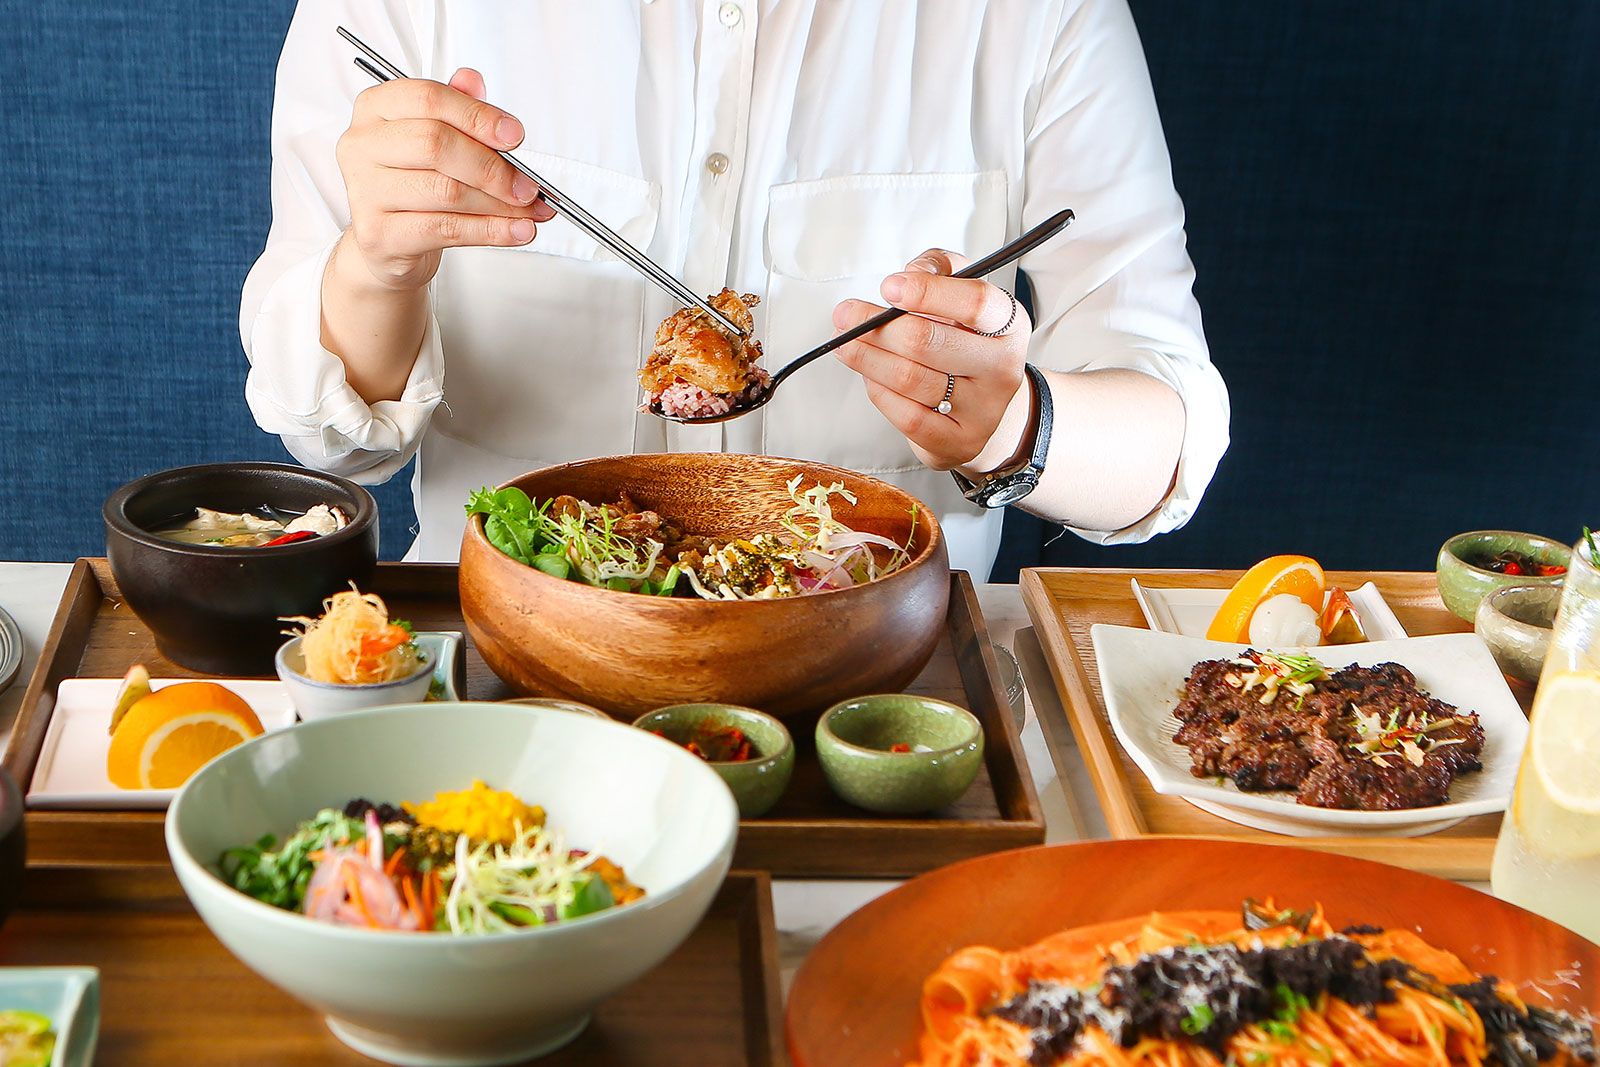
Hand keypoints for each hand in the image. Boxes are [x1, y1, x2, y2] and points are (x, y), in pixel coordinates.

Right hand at [335, 68, 555, 290]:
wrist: (386, 240)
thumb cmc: (411, 183)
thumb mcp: (433, 139)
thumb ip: (455, 108)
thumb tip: (474, 82)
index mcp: (375, 108)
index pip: (429, 98)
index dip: (477, 116)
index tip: (514, 136)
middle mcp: (362, 145)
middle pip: (436, 144)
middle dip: (493, 167)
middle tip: (527, 186)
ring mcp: (365, 190)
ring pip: (446, 191)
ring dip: (499, 204)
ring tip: (530, 213)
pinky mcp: (378, 233)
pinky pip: (445, 229)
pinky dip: (489, 231)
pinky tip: (516, 231)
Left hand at [832, 249, 1031, 470]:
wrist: (995, 415)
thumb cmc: (971, 347)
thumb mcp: (967, 300)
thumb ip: (943, 269)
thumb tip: (912, 271)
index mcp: (1009, 326)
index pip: (974, 302)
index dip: (928, 291)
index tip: (889, 287)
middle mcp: (1001, 368)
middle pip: (928, 342)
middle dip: (876, 326)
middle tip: (846, 315)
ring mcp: (981, 410)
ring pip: (909, 379)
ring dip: (866, 357)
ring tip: (844, 343)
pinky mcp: (956, 442)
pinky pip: (905, 414)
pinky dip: (878, 390)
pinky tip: (868, 374)